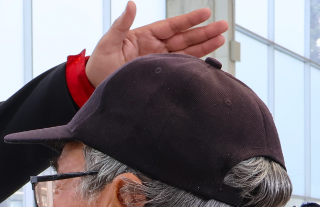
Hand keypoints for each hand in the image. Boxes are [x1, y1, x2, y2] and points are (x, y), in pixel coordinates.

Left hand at [86, 3, 228, 86]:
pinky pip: (180, 68)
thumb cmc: (100, 63)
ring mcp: (159, 61)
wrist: (96, 86)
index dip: (189, 20)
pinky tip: (209, 60)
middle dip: (204, 32)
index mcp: (146, 36)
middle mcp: (156, 48)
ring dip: (204, 46)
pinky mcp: (160, 74)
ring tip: (222, 39)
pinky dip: (194, 64)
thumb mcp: (108, 42)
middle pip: (184, 38)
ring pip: (186, 52)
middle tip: (224, 26)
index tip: (206, 13)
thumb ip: (121, 24)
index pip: (172, 26)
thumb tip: (130, 4)